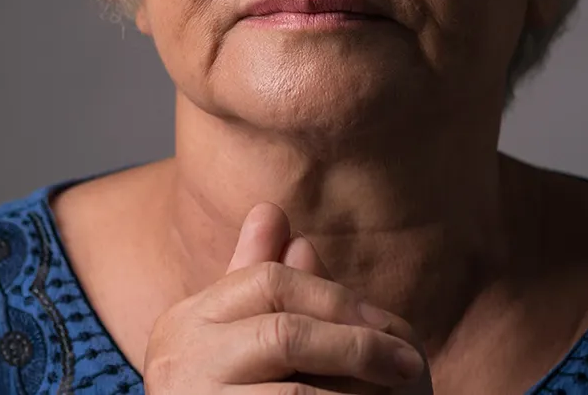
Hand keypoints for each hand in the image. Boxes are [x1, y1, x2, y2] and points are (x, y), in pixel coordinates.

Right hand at [142, 202, 432, 393]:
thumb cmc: (237, 393)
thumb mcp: (246, 338)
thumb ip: (262, 282)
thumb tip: (272, 211)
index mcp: (185, 322)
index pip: (266, 281)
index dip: (333, 295)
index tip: (384, 319)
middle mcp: (178, 361)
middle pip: (284, 332)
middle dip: (355, 344)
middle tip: (410, 364)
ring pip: (295, 394)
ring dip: (355, 394)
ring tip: (398, 393)